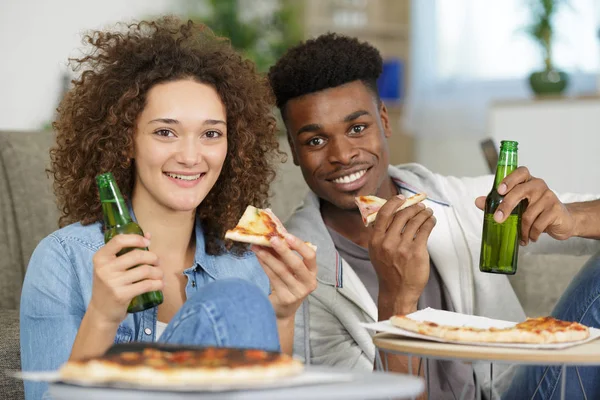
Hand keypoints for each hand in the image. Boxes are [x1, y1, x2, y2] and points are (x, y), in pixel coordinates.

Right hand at [89, 233, 163, 324]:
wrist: (101, 311)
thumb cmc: (109, 285)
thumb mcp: (112, 266)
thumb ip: (128, 250)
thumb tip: (148, 235)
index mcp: (100, 257)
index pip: (119, 240)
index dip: (136, 239)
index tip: (147, 242)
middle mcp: (104, 268)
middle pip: (137, 255)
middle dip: (153, 258)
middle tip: (157, 262)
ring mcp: (112, 282)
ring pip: (145, 271)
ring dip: (158, 272)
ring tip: (160, 274)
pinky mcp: (121, 295)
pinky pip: (146, 285)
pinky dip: (157, 284)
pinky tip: (160, 284)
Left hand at [251, 234, 316, 319]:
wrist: (284, 309)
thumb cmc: (288, 284)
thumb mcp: (291, 269)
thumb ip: (285, 255)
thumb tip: (273, 236)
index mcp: (313, 272)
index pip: (310, 256)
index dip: (299, 245)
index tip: (287, 236)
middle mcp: (309, 283)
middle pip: (296, 264)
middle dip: (283, 250)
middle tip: (271, 239)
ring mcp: (298, 292)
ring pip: (281, 271)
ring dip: (268, 257)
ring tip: (258, 247)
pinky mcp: (286, 298)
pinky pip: (273, 278)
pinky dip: (265, 266)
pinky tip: (259, 258)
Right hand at [369, 195, 435, 314]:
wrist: (397, 292)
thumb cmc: (388, 270)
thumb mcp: (376, 252)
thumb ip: (380, 234)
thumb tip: (391, 214)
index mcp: (375, 240)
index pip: (383, 214)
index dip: (394, 202)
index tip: (402, 198)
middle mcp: (387, 242)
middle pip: (402, 215)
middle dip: (413, 207)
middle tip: (419, 206)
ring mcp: (402, 247)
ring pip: (415, 221)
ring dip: (423, 213)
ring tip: (427, 212)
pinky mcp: (416, 252)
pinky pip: (425, 230)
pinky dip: (429, 222)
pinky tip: (431, 221)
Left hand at [475, 166, 575, 244]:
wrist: (562, 221)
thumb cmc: (536, 211)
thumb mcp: (517, 206)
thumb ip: (497, 202)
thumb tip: (478, 201)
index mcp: (527, 181)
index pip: (520, 172)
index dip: (509, 179)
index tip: (500, 190)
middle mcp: (539, 185)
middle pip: (520, 191)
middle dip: (506, 206)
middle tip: (498, 219)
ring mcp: (549, 196)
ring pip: (528, 214)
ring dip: (521, 229)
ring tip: (520, 236)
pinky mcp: (556, 209)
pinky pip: (538, 224)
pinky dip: (531, 234)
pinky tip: (531, 237)